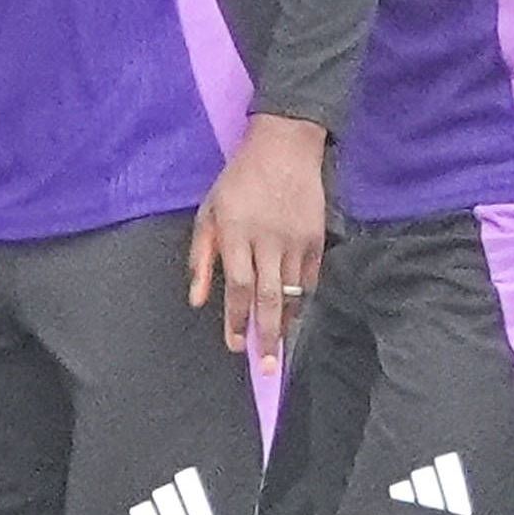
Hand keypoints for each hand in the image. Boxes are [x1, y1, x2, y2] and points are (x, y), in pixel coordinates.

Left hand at [188, 113, 327, 372]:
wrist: (284, 147)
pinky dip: (302, 300)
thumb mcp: (209, 212)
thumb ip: (201, 257)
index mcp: (236, 233)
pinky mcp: (316, 238)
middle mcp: (267, 240)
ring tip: (277, 348)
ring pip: (292, 292)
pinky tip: (293, 315)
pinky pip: (310, 279)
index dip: (236, 320)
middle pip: (268, 298)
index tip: (234, 345)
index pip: (238, 288)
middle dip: (265, 336)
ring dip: (284, 323)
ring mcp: (295, 240)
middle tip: (265, 367)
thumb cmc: (238, 180)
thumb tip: (198, 300)